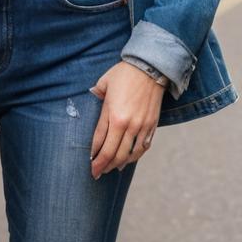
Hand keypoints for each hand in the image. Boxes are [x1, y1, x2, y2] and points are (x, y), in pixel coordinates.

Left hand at [88, 61, 164, 178]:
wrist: (151, 67)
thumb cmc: (125, 73)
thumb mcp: (104, 82)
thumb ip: (96, 94)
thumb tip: (92, 99)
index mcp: (112, 114)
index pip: (99, 141)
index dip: (94, 155)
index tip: (89, 163)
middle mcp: (127, 124)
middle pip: (113, 153)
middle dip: (103, 166)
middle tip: (96, 173)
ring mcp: (141, 127)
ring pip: (128, 154)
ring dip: (117, 164)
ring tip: (110, 169)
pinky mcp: (151, 126)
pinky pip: (142, 147)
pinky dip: (134, 156)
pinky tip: (128, 160)